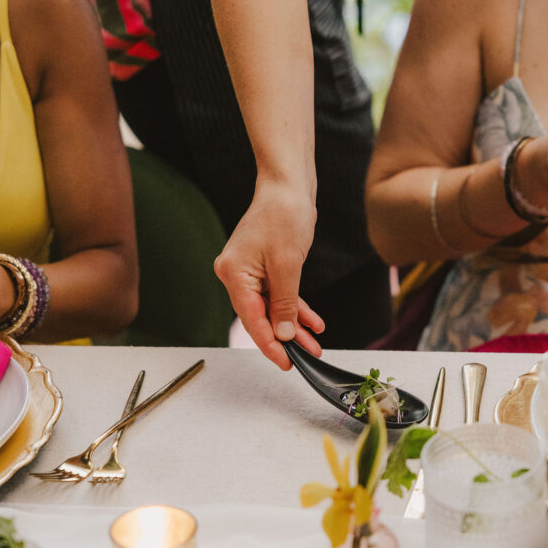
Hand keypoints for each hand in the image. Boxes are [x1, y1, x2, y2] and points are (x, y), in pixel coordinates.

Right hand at [214, 181, 324, 369]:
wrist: (288, 185)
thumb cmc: (284, 215)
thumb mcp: (287, 265)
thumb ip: (284, 303)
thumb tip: (282, 334)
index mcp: (233, 273)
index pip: (251, 319)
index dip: (269, 344)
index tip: (285, 362)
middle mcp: (236, 274)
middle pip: (260, 316)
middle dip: (284, 337)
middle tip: (303, 358)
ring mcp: (249, 270)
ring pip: (271, 307)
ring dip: (292, 325)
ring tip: (313, 343)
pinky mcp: (263, 266)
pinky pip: (278, 294)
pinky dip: (294, 307)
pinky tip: (312, 322)